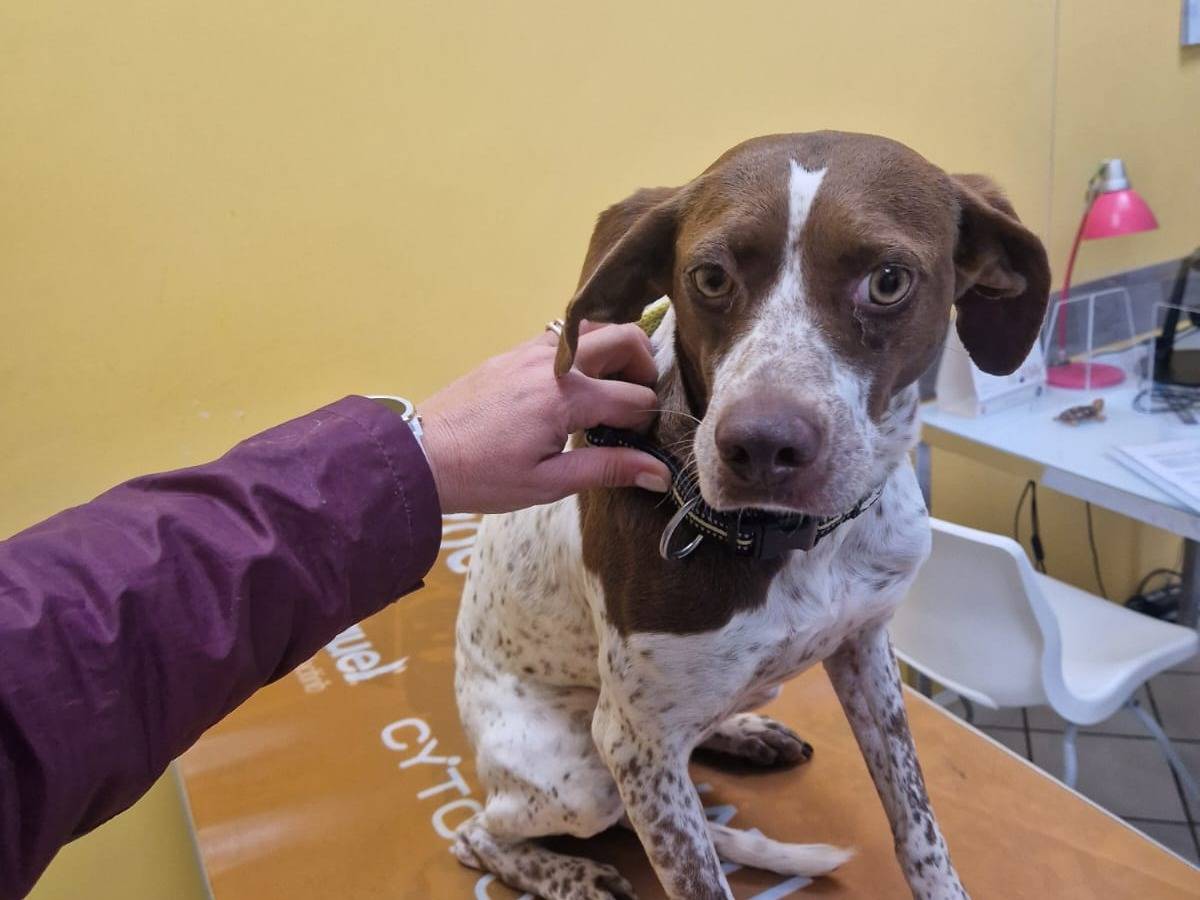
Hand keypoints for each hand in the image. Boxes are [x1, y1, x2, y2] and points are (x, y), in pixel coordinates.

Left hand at [419, 322, 670, 513]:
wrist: (421, 455)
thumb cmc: (483, 476)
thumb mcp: (549, 482)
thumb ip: (607, 468)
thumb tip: (660, 472)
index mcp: (565, 397)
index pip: (634, 397)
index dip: (646, 421)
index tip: (637, 443)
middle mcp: (554, 363)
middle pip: (624, 337)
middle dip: (645, 365)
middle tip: (638, 399)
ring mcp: (531, 351)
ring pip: (593, 328)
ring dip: (613, 350)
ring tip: (608, 389)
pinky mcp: (513, 352)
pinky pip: (562, 337)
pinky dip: (582, 351)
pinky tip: (573, 386)